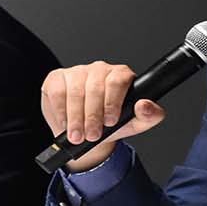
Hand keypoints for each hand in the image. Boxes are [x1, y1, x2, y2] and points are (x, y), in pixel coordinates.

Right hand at [40, 61, 165, 172]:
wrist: (87, 133)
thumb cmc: (112, 124)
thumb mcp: (135, 124)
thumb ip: (149, 115)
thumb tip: (144, 105)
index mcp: (120, 75)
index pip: (117, 80)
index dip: (112, 102)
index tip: (110, 122)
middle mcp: (99, 69)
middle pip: (94, 88)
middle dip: (92, 116)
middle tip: (92, 135)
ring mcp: (77, 71)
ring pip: (75, 91)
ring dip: (75, 117)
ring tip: (77, 135)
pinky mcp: (57, 77)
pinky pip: (57, 91)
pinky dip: (60, 111)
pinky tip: (65, 124)